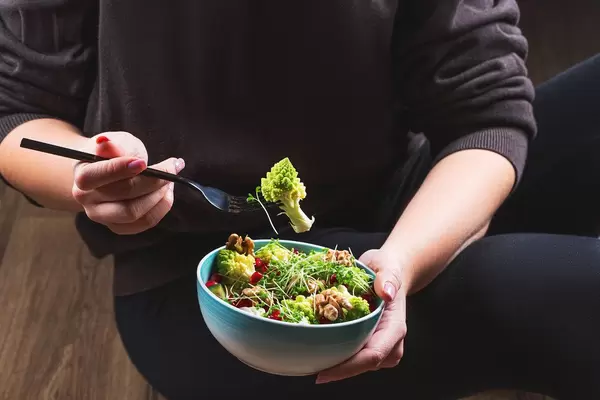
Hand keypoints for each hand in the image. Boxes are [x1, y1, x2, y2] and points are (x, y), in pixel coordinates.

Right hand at [71, 131, 184, 234]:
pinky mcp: (118, 226)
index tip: (143, 162)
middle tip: (171, 167)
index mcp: (81, 175)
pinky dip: (161, 207)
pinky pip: (144, 222)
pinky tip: (166, 193)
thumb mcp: (115, 141)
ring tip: (169, 180)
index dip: (120, 169)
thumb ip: (113, 144)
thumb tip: (105, 143)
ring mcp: (101, 216)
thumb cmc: (113, 154)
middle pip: (122, 194)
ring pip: (134, 212)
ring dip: (159, 195)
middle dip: (152, 180)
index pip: (94, 176)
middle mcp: (86, 199)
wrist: (107, 172)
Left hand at [316, 249, 407, 383]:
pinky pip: (351, 355)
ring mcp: (380, 346)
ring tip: (308, 358)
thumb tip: (387, 292)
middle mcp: (389, 342)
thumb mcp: (387, 266)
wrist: (388, 271)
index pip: (372, 355)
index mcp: (394, 328)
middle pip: (361, 365)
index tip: (323, 372)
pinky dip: (334, 353)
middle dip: (336, 370)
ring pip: (355, 364)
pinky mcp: (368, 344)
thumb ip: (388, 277)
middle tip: (306, 368)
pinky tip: (316, 348)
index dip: (348, 367)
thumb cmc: (388, 268)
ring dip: (333, 363)